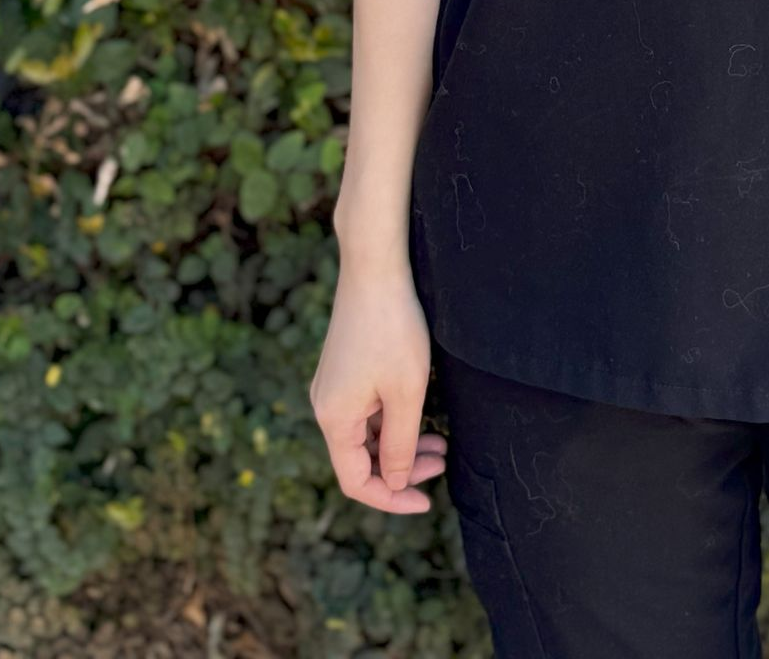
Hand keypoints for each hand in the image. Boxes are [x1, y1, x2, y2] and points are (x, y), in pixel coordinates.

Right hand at [310, 253, 447, 513]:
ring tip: (441, 442)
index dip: (391, 498)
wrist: (374, 268)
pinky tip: (421, 414)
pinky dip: (393, 420)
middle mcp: (326, 406)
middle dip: (402, 468)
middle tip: (442, 461)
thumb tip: (395, 482)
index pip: (356, 480)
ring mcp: (334, 387)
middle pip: (361, 458)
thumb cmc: (393, 329)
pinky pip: (366, 411)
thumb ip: (400, 444)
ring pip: (367, 435)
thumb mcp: (406, 392)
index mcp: (334, 419)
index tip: (427, 501)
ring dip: (401, 444)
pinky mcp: (344, 369)